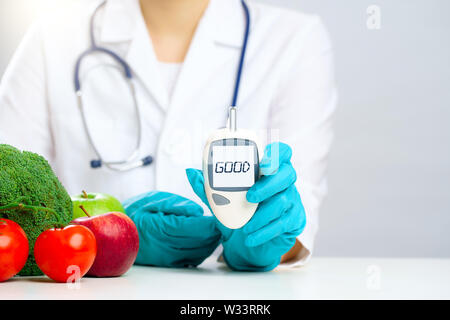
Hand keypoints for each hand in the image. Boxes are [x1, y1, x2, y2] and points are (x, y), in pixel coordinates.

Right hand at [122, 191, 220, 267]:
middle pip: (203, 241)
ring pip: (201, 252)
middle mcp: (167, 246)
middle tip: (223, 218)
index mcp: (164, 228)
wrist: (117, 231)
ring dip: (212, 241)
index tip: (222, 212)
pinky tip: (204, 238)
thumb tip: (198, 211)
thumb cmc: (137, 211)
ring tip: (215, 227)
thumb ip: (177, 204)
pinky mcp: (170, 262)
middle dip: (216, 230)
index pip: (198, 227)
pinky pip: (194, 259)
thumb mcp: (154, 200)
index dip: (213, 221)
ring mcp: (169, 257)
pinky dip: (204, 249)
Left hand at [186, 142, 305, 270]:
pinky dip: (265, 231)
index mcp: (269, 170)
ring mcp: (292, 200)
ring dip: (263, 214)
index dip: (276, 154)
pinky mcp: (295, 220)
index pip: (281, 152)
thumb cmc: (239, 214)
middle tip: (250, 197)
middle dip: (268, 185)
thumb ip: (209, 188)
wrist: (249, 244)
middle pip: (287, 174)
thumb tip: (191, 172)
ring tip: (246, 226)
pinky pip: (284, 223)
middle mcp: (284, 182)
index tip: (262, 163)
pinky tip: (251, 238)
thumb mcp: (222, 201)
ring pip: (284, 200)